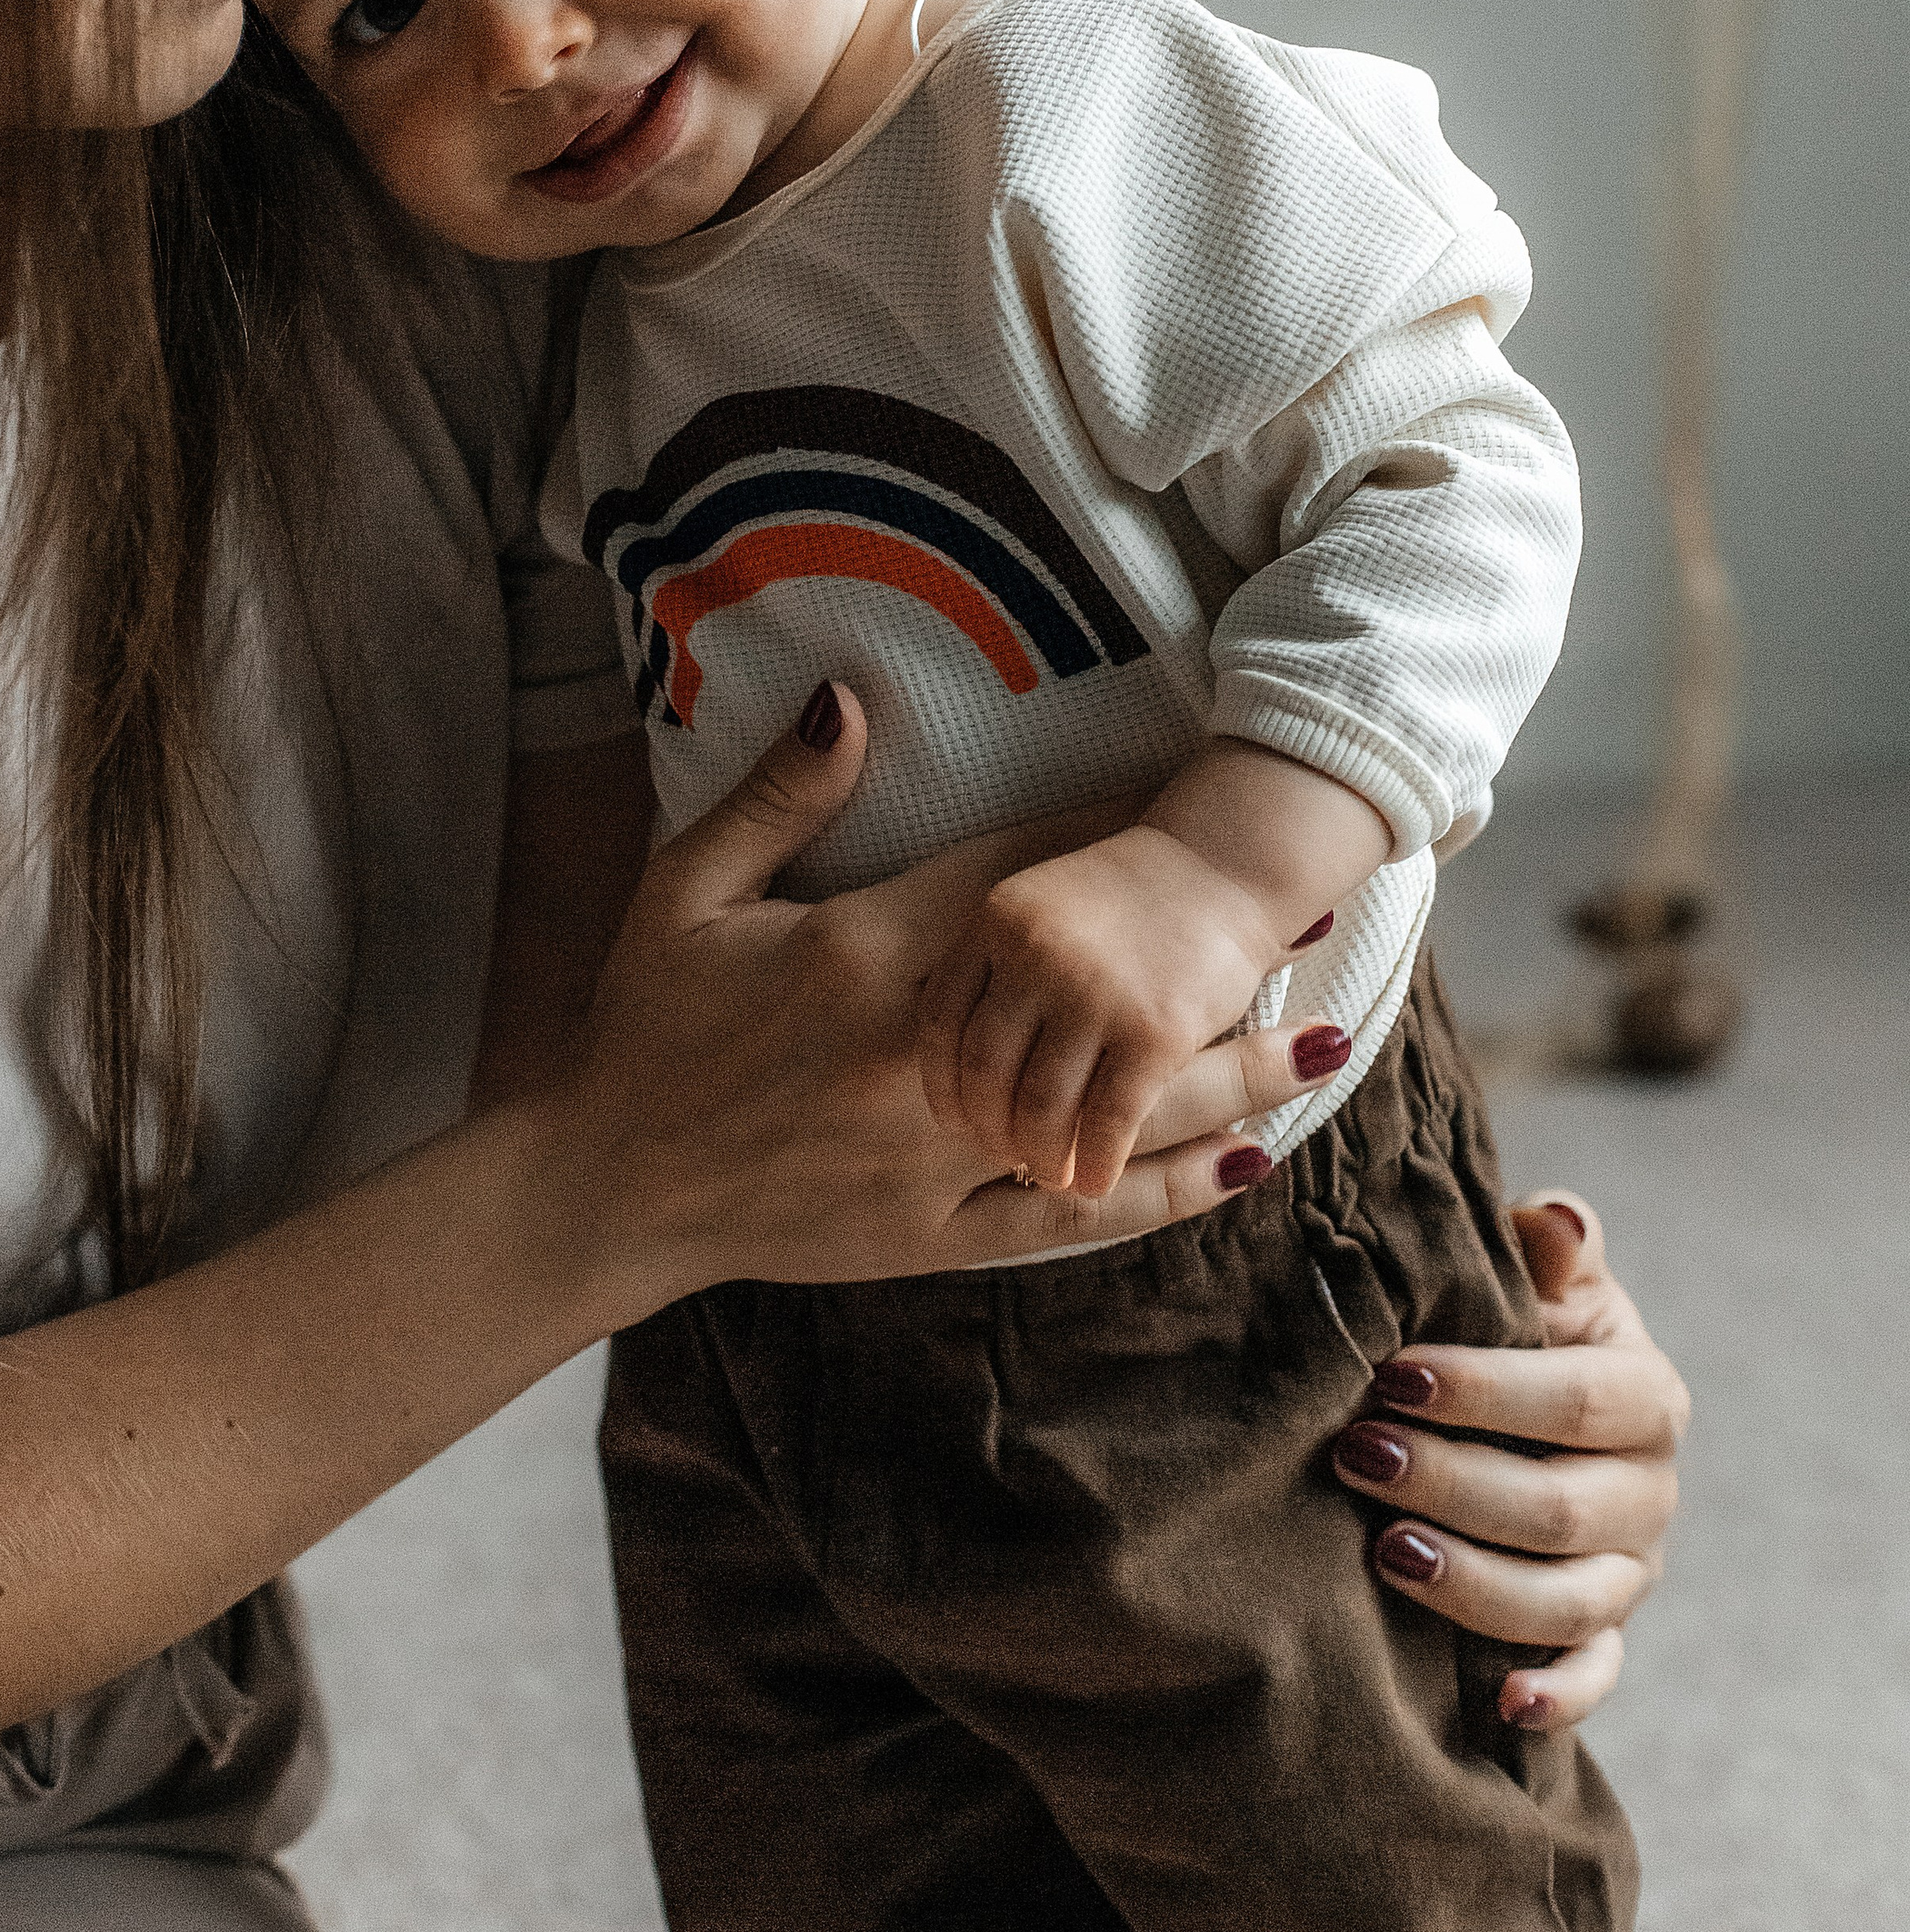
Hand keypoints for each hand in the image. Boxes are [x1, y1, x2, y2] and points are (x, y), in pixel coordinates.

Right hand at [570, 688, 1354, 1302]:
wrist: (608, 1187)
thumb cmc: (645, 1026)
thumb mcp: (686, 890)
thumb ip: (780, 795)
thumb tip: (848, 695)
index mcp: (867, 960)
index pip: (1021, 884)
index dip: (1110, 837)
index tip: (1187, 796)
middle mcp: (923, 1061)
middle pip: (1099, 1000)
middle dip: (1208, 956)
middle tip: (1313, 916)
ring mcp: (939, 1158)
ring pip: (1114, 1116)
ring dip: (1226, 1079)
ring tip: (1324, 1043)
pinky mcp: (936, 1236)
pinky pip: (1072, 1214)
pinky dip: (1160, 1190)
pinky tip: (1240, 1166)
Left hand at [917, 824, 1276, 1199]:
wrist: (1223, 864)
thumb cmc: (1129, 894)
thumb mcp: (1042, 903)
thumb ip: (997, 962)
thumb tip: (959, 1059)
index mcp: (998, 921)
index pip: (939, 1024)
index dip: (941, 1085)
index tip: (951, 1120)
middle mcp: (1036, 955)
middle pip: (984, 1072)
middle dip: (986, 1129)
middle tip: (998, 1156)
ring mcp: (1094, 995)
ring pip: (1041, 1106)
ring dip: (1038, 1155)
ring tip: (1045, 1173)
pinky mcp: (1155, 1032)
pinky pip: (1109, 1121)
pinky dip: (1095, 1163)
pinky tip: (1093, 1180)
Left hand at [1329, 1193, 1686, 1730]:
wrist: (1517, 1406)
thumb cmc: (1512, 1326)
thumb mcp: (1536, 1278)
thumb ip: (1548, 1249)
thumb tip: (1556, 1219)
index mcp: (1644, 1394)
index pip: (1576, 1399)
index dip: (1486, 1390)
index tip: (1394, 1376)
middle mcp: (1649, 1491)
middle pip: (1561, 1508)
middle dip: (1454, 1484)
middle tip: (1357, 1457)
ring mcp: (1629, 1573)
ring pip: (1568, 1601)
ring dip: (1476, 1583)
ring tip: (1386, 1552)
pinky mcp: (1603, 1635)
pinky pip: (1593, 1677)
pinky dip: (1556, 1696)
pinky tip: (1500, 1701)